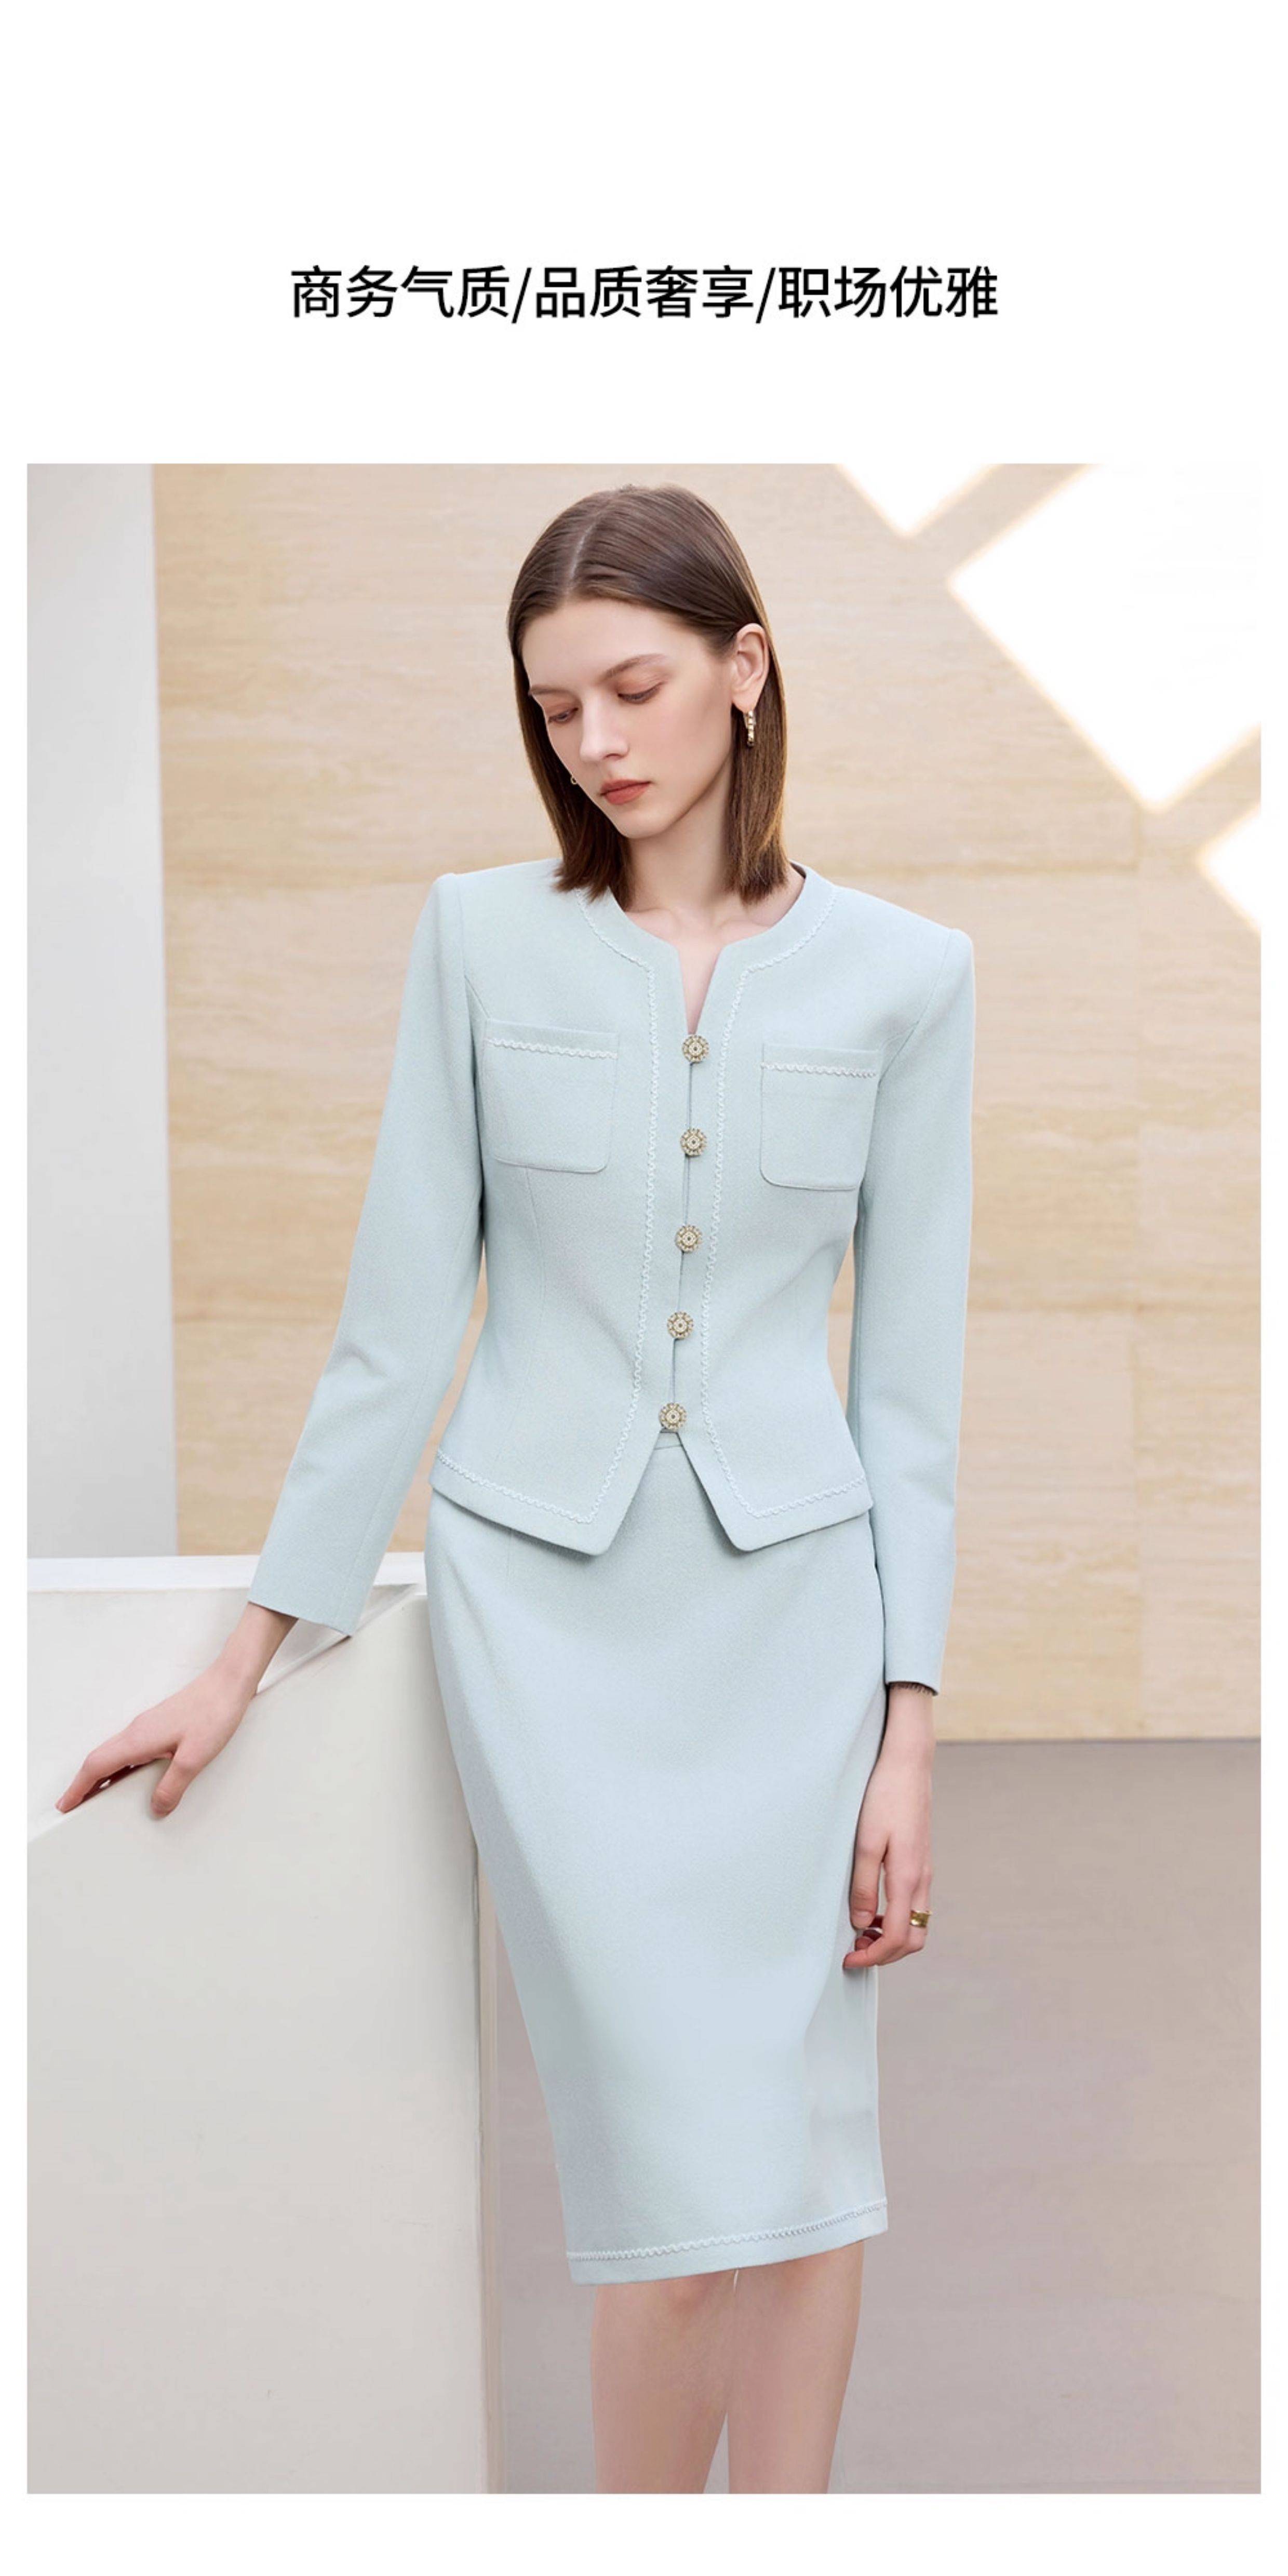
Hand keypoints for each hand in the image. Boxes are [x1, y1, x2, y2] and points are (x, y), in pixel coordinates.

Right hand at [56, 1662, 256, 1820]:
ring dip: (101, 1775)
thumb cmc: (214, 1713)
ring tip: (97, 1796)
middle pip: (99, 1759)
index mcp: (139, 1739)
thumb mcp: (194, 1758)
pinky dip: (119, 1765)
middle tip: (75, 1805)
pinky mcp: (159, 1725)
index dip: (78, 1788)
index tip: (65, 1804)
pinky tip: (130, 1775)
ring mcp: (147, 1726)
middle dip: (84, 1784)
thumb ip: (173, 1786)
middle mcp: (137, 1731)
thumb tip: (157, 1807)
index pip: (96, 1765)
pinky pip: (129, 1749)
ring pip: (113, 1753)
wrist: (229, 1683)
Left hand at [844, 1697, 933, 1969]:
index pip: (898, 1937)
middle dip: (886, 1954)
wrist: (908, 1765)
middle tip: (855, 1951)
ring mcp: (924, 1871)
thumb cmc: (884, 1798)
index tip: (849, 1960)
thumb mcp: (865, 1842)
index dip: (874, 1956)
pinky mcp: (921, 1862)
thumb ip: (863, 1886)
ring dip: (892, 1937)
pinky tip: (873, 1909)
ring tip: (861, 1933)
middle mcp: (922, 1879)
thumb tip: (860, 1923)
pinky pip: (914, 1904)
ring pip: (917, 1923)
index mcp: (908, 1877)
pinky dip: (897, 1918)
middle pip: (914, 1938)